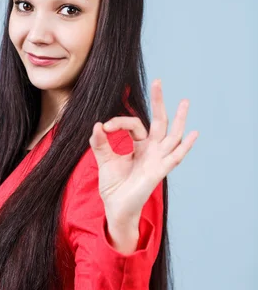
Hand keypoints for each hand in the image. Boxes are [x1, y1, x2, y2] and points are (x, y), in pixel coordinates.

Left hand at [89, 79, 198, 223]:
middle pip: (159, 122)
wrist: (115, 208)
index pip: (134, 124)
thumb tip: (96, 125)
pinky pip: (175, 157)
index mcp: (139, 146)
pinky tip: (193, 134)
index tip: (104, 127)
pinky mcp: (159, 172)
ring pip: (172, 135)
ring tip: (185, 101)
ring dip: (179, 119)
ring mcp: (157, 160)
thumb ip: (100, 143)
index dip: (119, 122)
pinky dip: (185, 146)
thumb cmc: (114, 186)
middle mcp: (151, 150)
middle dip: (158, 102)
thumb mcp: (104, 160)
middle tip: (158, 81)